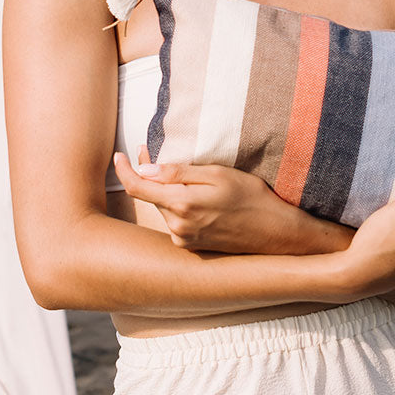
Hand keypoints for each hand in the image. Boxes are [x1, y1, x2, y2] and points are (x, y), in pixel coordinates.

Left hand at [111, 149, 333, 253]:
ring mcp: (183, 240)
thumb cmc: (250, 197)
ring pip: (162, 207)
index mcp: (181, 205)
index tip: (119, 155)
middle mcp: (177, 227)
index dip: (124, 169)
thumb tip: (144, 168)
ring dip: (162, 189)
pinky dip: (175, 204)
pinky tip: (193, 195)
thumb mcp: (217, 174)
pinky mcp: (191, 246)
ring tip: (178, 172)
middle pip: (149, 195)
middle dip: (146, 173)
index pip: (137, 187)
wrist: (275, 234)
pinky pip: (174, 220)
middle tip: (148, 148)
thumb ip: (178, 173)